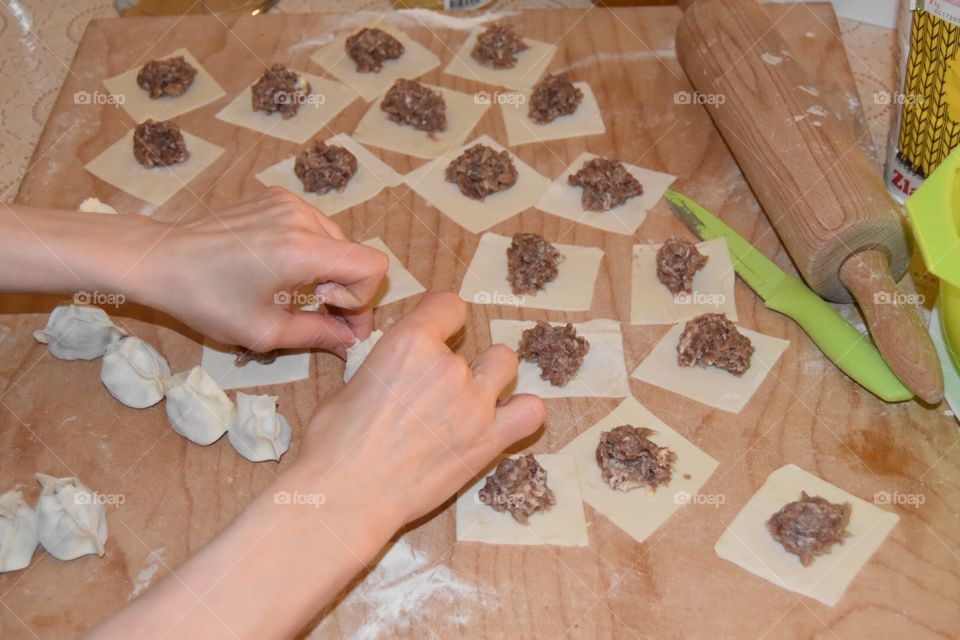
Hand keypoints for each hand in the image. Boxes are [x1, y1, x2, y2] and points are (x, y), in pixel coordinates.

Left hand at [135, 188, 387, 356]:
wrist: (161, 260)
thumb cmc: (206, 299)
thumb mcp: (265, 331)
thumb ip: (318, 335)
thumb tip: (351, 342)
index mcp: (301, 249)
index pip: (371, 265)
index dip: (363, 299)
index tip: (334, 317)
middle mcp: (301, 217)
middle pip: (357, 254)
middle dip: (346, 290)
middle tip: (321, 316)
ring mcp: (289, 203)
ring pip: (338, 242)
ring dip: (329, 272)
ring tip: (298, 294)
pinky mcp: (277, 198)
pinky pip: (315, 228)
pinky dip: (311, 253)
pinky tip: (282, 270)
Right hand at [295, 292, 546, 528]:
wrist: (345, 495)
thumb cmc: (333, 442)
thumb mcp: (350, 384)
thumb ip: (384, 368)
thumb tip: (391, 371)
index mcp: (410, 342)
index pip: (449, 305)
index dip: (442, 318)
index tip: (437, 333)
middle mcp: (448, 365)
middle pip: (476, 343)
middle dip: (461, 361)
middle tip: (439, 388)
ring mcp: (474, 403)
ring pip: (505, 365)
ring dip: (490, 378)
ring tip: (469, 402)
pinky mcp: (489, 441)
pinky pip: (531, 412)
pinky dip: (521, 413)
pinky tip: (500, 422)